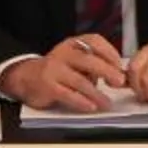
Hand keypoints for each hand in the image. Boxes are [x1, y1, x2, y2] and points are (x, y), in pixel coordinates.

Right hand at [3, 35, 126, 109]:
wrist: (27, 77)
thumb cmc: (59, 70)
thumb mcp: (76, 61)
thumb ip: (95, 66)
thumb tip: (120, 78)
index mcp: (74, 43)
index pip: (95, 41)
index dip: (110, 52)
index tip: (120, 66)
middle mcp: (64, 52)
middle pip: (89, 60)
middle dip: (107, 71)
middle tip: (119, 82)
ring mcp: (54, 68)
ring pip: (79, 81)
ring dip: (96, 93)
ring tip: (106, 103)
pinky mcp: (47, 85)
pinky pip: (67, 94)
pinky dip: (81, 101)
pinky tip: (91, 107)